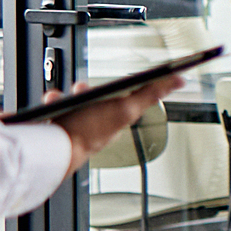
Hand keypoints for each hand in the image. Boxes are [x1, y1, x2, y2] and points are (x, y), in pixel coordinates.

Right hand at [50, 76, 182, 169]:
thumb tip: (179, 80)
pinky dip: (52, 103)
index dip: (123, 87)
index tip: (118, 80)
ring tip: (63, 97)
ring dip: (67, 95)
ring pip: (73, 102)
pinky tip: (51, 103)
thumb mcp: (126, 107)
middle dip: (87, 90)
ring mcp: (76, 127)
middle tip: (83, 89)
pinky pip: (54, 109)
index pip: (127, 99)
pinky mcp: (57, 127)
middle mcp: (97, 125)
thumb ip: (151, 93)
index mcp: (116, 121)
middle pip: (95, 99)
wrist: (54, 150)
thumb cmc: (88, 133)